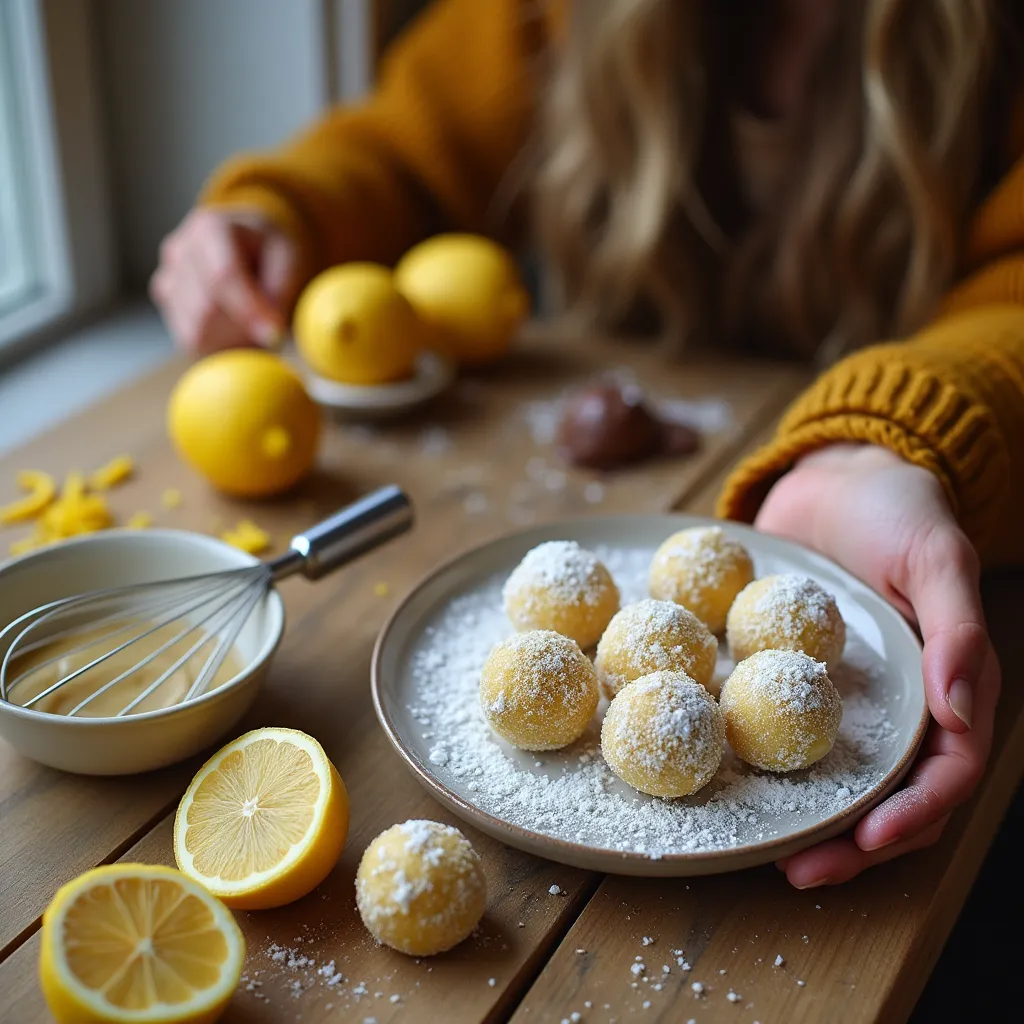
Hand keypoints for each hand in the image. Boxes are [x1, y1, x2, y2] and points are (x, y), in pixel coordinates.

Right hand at [150, 207, 300, 353]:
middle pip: (206, 309)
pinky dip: (218, 342)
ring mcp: (166, 276)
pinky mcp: (165, 304)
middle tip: (273, 331)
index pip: (223, 276)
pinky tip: (233, 323)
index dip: (249, 309)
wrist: (245, 246)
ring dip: (232, 338)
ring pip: (196, 330)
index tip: (275, 334)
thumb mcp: (290, 260)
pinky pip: (191, 339)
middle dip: (243, 328)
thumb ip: (281, 293)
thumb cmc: (270, 250)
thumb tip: (271, 333)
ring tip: (253, 320)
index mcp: (211, 227)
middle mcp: (179, 249)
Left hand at [754, 444, 1000, 885]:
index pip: (945, 772)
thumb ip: (955, 630)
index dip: (914, 814)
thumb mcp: (936, 558)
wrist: (837, 476)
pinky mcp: (790, 677)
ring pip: (833, 777)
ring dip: (808, 821)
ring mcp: (840, 696)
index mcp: (945, 687)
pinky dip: (764, 762)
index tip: (870, 839)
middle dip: (853, 843)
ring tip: (767, 854)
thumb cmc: (900, 511)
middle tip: (800, 871)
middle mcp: (897, 705)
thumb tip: (962, 714)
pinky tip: (727, 780)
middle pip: (887, 795)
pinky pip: (779, 727)